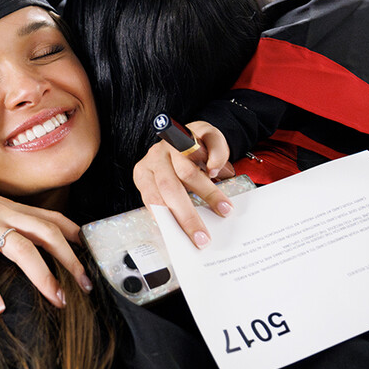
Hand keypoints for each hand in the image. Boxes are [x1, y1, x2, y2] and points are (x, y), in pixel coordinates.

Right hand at [0, 170, 91, 313]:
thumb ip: (6, 220)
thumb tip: (26, 240)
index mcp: (9, 208)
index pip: (51, 218)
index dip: (75, 234)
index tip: (92, 253)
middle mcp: (1, 214)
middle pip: (47, 233)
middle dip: (70, 260)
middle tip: (86, 285)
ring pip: (22, 248)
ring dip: (43, 275)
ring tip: (57, 299)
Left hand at [132, 121, 234, 248]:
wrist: (195, 138)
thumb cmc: (180, 170)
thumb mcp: (170, 187)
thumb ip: (172, 205)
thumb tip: (184, 230)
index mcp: (144, 172)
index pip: (152, 198)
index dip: (168, 219)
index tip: (182, 238)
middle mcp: (156, 156)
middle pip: (169, 188)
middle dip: (188, 216)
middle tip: (202, 236)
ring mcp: (176, 141)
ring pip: (188, 170)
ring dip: (208, 193)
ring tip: (223, 209)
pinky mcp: (197, 130)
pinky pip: (208, 148)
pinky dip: (216, 162)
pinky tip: (220, 174)